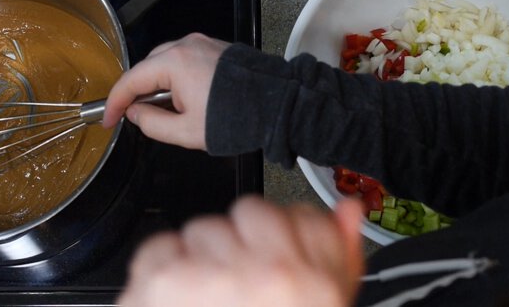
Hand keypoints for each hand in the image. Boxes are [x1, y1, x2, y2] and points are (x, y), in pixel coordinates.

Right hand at [102, 32, 229, 149]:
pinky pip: (185, 59)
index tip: (108, 119)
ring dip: (157, 83)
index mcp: (175, 63)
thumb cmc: (236, 119)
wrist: (278, 105)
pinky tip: (184, 98)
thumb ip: (152, 123)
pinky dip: (176, 76)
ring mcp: (203, 44)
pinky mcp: (216, 48)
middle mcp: (187, 46)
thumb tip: (135, 114)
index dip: (115, 102)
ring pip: (165, 61)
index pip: (131, 81)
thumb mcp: (186, 132)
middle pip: (147, 66)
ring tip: (164, 110)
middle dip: (137, 91)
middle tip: (134, 116)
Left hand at [118, 195, 365, 306]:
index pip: (305, 217)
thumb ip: (338, 260)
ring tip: (207, 305)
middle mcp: (269, 275)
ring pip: (206, 228)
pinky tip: (179, 305)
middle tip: (237, 294)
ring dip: (203, 260)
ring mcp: (214, 276)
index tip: (277, 262)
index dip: (286, 241)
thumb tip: (346, 211)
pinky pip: (162, 246)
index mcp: (314, 287)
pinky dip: (164, 271)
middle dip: (244, 248)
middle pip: (253, 214)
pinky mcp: (164, 282)